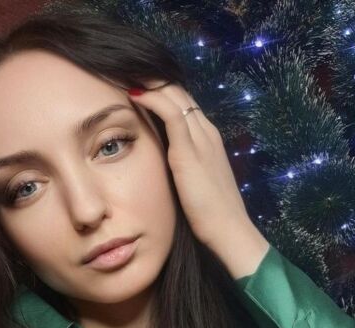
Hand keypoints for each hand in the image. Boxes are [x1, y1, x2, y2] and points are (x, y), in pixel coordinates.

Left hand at [126, 80, 259, 261]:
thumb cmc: (212, 216)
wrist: (229, 230)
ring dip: (150, 82)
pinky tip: (134, 93)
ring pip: (175, 95)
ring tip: (126, 73)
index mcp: (210, 140)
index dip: (162, 91)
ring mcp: (200, 138)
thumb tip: (166, 170)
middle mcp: (207, 132)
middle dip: (154, 80)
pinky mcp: (189, 150)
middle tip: (128, 71)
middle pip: (180, 93)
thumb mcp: (197, 186)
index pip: (185, 104)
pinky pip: (170, 112)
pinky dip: (151, 98)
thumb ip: (184, 171)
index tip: (139, 85)